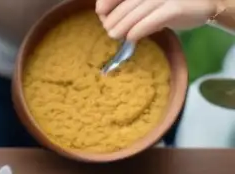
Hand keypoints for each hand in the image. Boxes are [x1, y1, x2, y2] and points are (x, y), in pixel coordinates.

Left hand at [97, 0, 222, 39]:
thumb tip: (103, 15)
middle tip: (109, 30)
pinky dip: (138, 29)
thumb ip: (130, 5)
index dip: (108, 1)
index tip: (100, 13)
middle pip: (128, 2)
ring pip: (138, 11)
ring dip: (122, 25)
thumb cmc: (172, 3)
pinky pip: (152, 19)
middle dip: (114, 17)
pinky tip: (131, 38)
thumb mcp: (149, 1)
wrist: (205, 5)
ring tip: (114, 35)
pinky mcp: (177, 7)